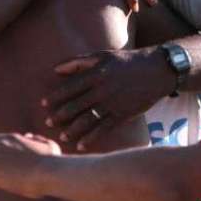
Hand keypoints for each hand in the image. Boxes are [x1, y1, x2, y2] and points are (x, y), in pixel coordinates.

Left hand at [44, 47, 173, 149]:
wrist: (156, 70)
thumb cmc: (127, 61)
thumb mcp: (102, 55)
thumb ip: (78, 62)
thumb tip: (55, 69)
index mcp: (96, 74)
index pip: (70, 87)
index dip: (55, 96)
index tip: (43, 104)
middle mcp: (102, 89)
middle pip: (76, 105)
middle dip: (60, 115)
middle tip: (48, 122)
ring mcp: (113, 103)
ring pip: (88, 119)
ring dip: (73, 129)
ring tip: (62, 136)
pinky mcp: (123, 114)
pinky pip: (104, 129)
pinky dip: (91, 138)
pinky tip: (81, 145)